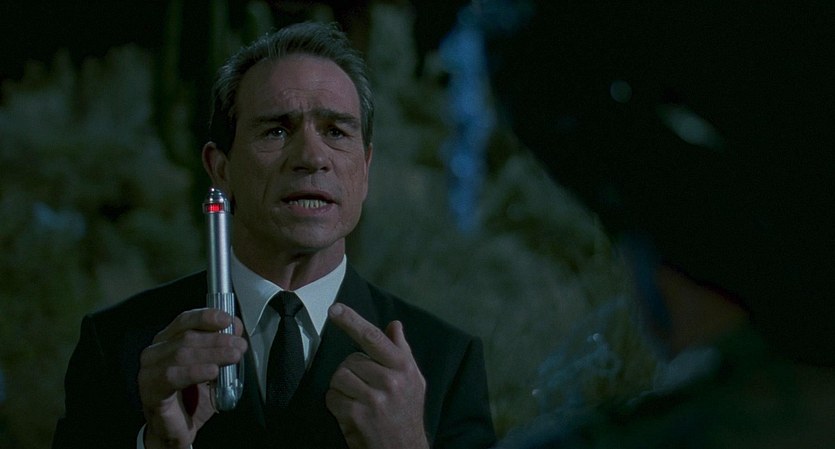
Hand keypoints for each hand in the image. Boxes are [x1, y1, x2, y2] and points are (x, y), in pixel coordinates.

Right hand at [138, 308, 246, 448]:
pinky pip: (172, 377)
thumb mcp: (212, 367)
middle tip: (239, 345)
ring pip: (181, 354)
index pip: (185, 320)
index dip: (206, 317)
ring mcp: (149, 371)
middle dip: (217, 339)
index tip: (227, 319)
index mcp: (167, 341)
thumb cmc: (192, 396)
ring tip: (233, 356)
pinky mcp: (150, 391)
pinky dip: (195, 372)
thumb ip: (222, 347)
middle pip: (187, 337)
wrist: (176, 430)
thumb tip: (236, 327)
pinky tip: (212, 372)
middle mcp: (154, 352)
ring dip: (212, 354)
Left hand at [325, 303, 428, 448]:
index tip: (334, 308)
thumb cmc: (407, 412)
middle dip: (351, 372)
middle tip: (364, 389)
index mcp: (403, 367)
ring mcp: (373, 398)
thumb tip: (394, 325)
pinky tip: (351, 413)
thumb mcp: (414, 380)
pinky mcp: (357, 415)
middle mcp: (390, 380)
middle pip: (350, 360)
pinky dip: (336, 404)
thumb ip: (402, 351)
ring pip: (339, 377)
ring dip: (342, 389)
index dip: (351, 320)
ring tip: (358, 401)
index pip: (373, 337)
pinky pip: (332, 397)